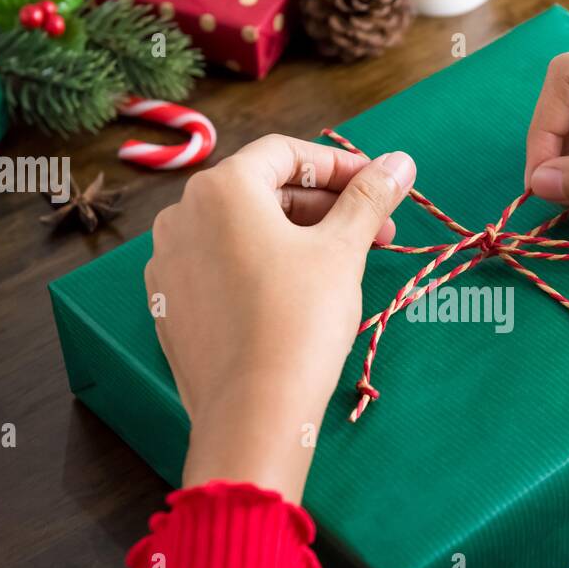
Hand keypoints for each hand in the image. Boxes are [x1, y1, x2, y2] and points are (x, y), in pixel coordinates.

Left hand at [145, 134, 415, 500]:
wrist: (253, 412)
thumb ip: (369, 198)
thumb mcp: (342, 251)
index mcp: (221, 189)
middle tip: (377, 235)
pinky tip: (295, 297)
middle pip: (262, 191)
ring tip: (342, 267)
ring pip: (240, 232)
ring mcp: (168, 263)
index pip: (286, 155)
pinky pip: (219, 269)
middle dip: (325, 208)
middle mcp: (181, 215)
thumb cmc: (300, 320)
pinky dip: (259, 269)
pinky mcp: (168, 305)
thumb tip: (401, 162)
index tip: (381, 188)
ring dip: (295, 238)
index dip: (341, 166)